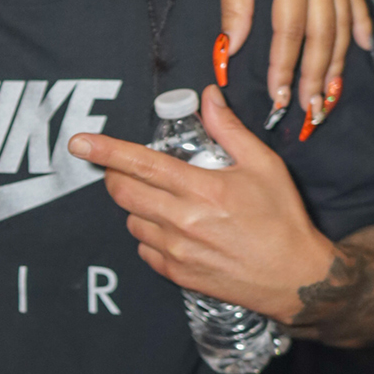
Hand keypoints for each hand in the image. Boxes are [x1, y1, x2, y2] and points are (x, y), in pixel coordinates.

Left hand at [69, 85, 334, 323]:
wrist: (294, 277)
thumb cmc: (282, 219)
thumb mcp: (264, 165)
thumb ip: (229, 129)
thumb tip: (208, 97)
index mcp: (202, 189)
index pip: (139, 164)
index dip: (104, 150)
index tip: (79, 142)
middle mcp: (183, 220)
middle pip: (123, 193)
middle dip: (116, 175)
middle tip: (129, 169)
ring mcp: (176, 251)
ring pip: (132, 220)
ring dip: (138, 206)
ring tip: (167, 201)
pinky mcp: (177, 274)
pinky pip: (144, 248)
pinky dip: (150, 235)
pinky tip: (175, 229)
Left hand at [212, 0, 372, 123]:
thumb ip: (235, 8)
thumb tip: (230, 51)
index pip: (291, 32)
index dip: (285, 68)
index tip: (278, 98)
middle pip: (324, 34)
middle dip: (316, 77)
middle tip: (309, 111)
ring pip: (344, 22)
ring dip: (338, 61)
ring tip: (330, 94)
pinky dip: (361, 26)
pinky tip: (364, 50)